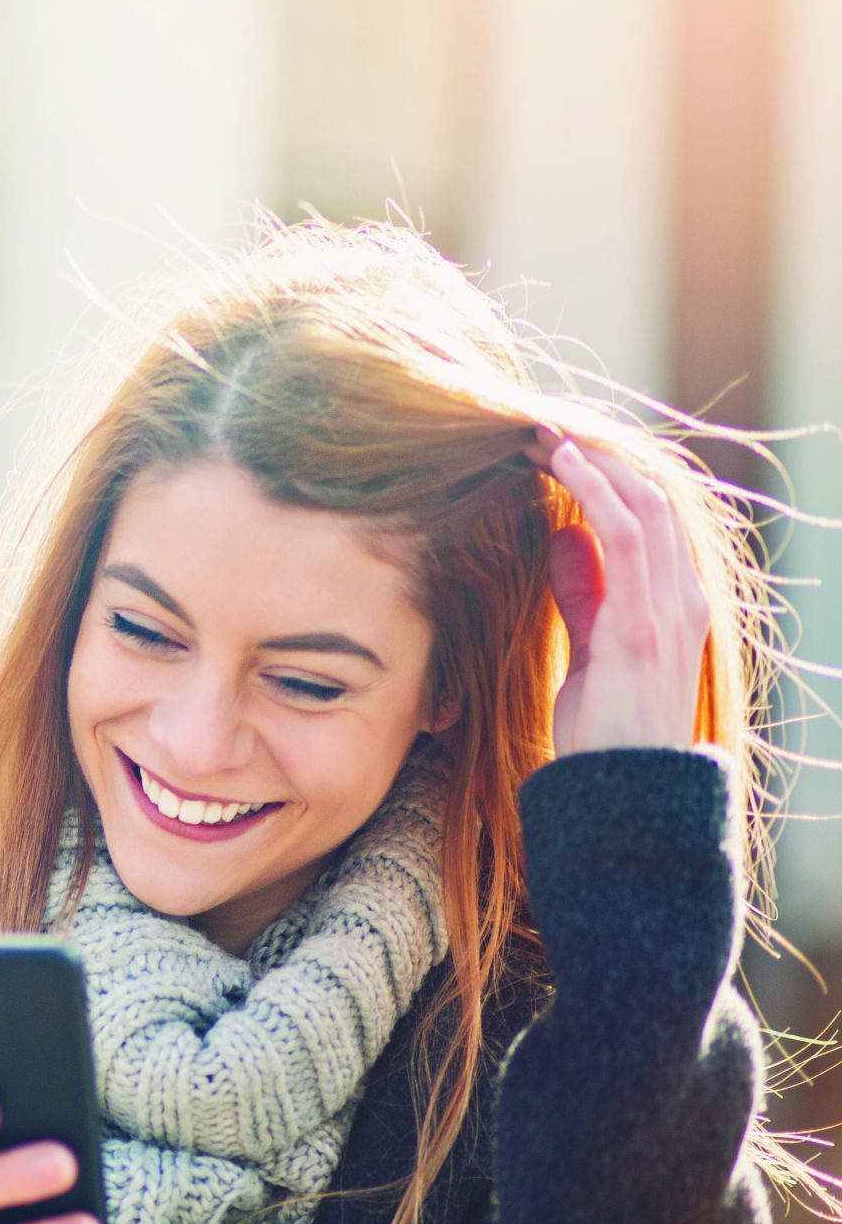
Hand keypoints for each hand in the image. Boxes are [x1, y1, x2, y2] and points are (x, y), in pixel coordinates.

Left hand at [527, 427, 709, 755]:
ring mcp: (670, 610)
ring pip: (646, 504)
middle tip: (540, 428)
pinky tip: (563, 463)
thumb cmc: (605, 729)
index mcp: (674, 603)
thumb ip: (584, 593)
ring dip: (594, 461)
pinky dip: (596, 490)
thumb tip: (562, 538)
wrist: (622, 795)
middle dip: (598, 456)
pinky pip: (629, 537)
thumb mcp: (591, 647)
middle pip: (653, 499)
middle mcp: (683, 599)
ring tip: (543, 432)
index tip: (554, 447)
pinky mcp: (645, 624)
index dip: (606, 475)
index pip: (651, 518)